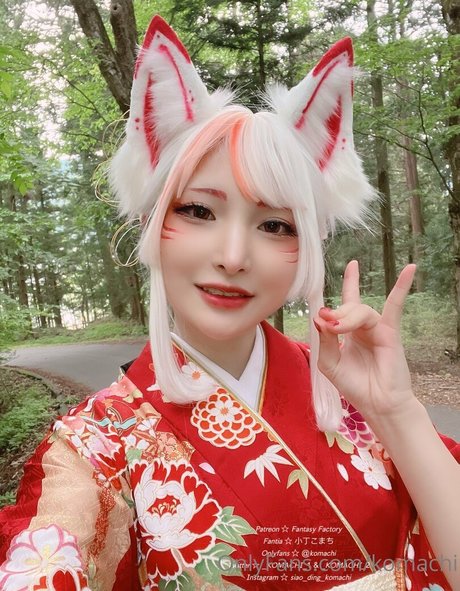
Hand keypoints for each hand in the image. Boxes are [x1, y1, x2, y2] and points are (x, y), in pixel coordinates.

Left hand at [313, 260, 417, 424]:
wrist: (378, 404)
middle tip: (330, 326)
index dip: (349, 283)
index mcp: (349, 332)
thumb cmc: (355, 386)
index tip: (352, 265)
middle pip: (349, 306)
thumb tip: (320, 317)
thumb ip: (325, 340)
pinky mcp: (390, 333)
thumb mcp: (330, 363)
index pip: (347, 302)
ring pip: (361, 310)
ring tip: (339, 330)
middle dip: (336, 314)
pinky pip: (394, 306)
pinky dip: (401, 287)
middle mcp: (363, 327)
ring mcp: (377, 328)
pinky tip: (409, 270)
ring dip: (347, 318)